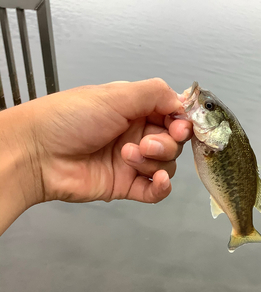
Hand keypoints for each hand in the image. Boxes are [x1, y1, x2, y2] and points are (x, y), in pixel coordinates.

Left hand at [26, 78, 191, 203]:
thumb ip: (154, 94)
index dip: (181, 123)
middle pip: (173, 143)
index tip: (179, 127)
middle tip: (144, 144)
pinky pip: (155, 191)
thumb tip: (183, 102)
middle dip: (165, 144)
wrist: (39, 154)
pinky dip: (162, 187)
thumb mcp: (115, 95)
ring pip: (166, 165)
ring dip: (154, 162)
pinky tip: (158, 181)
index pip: (172, 116)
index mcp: (134, 110)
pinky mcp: (126, 186)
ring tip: (127, 156)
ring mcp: (132, 162)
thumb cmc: (70, 118)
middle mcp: (136, 135)